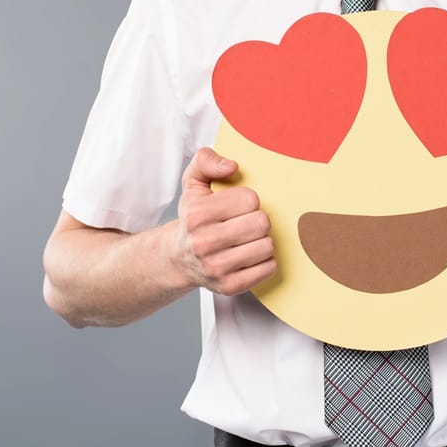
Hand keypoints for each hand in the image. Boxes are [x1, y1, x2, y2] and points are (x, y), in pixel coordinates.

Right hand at [174, 147, 275, 295]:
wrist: (178, 257)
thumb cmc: (193, 217)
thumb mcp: (193, 183)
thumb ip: (206, 161)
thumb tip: (232, 166)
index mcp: (197, 214)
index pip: (250, 199)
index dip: (248, 200)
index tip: (237, 206)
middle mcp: (203, 242)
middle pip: (261, 223)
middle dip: (258, 220)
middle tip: (246, 223)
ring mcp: (216, 267)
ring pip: (267, 246)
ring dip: (262, 240)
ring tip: (247, 239)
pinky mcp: (229, 286)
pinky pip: (268, 268)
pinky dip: (265, 261)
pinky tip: (249, 255)